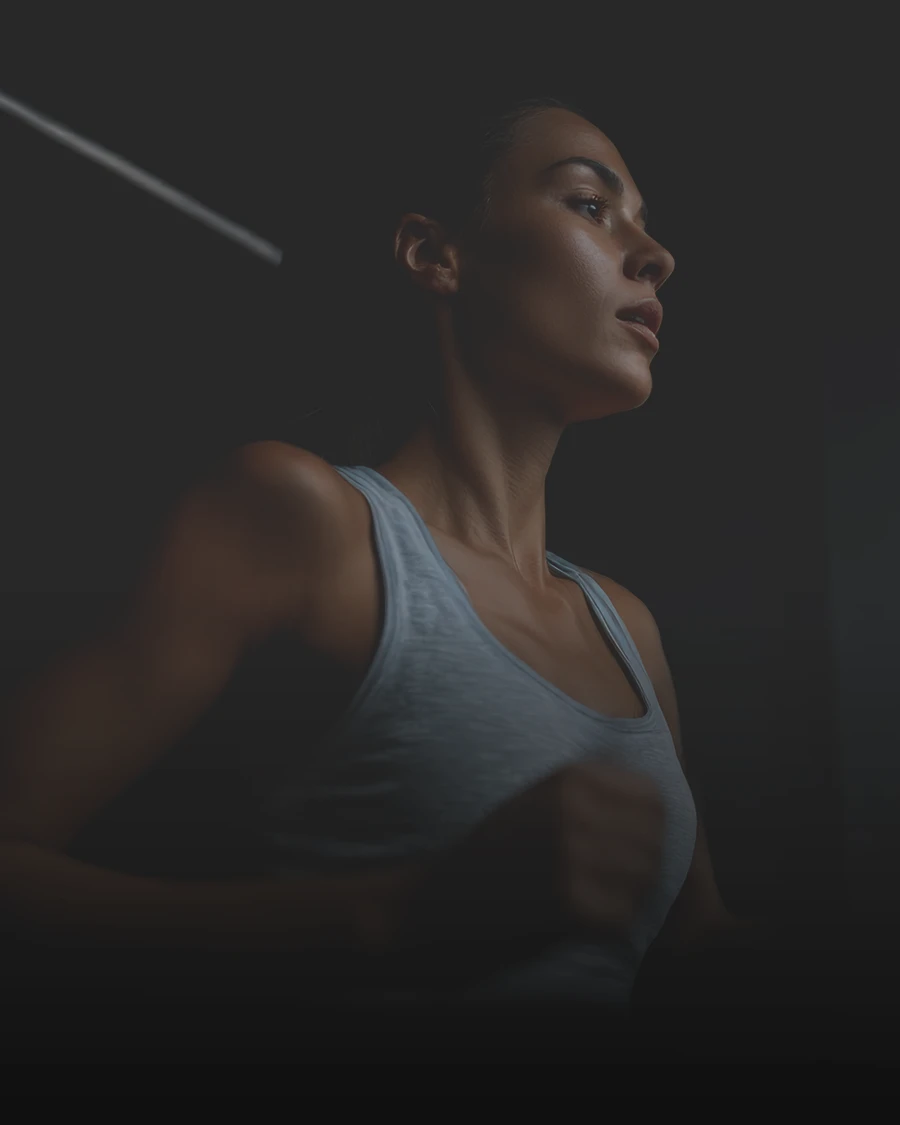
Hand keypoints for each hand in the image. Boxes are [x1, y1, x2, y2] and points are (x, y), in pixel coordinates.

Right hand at [392, 760, 665, 964]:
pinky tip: (583, 919)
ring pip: (645, 878)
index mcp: (572, 777)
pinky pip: (622, 917)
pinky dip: (611, 924)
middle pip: (654, 839)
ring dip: (629, 893)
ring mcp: (571, 856)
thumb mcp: (542, 794)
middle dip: (643, 861)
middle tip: (615, 877)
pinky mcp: (569, 903)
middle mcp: (574, 810)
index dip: (650, 823)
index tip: (632, 839)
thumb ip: (594, 788)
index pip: (653, 797)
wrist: (447, 894)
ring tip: (599, 896)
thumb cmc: (498, 846)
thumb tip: (658, 795)